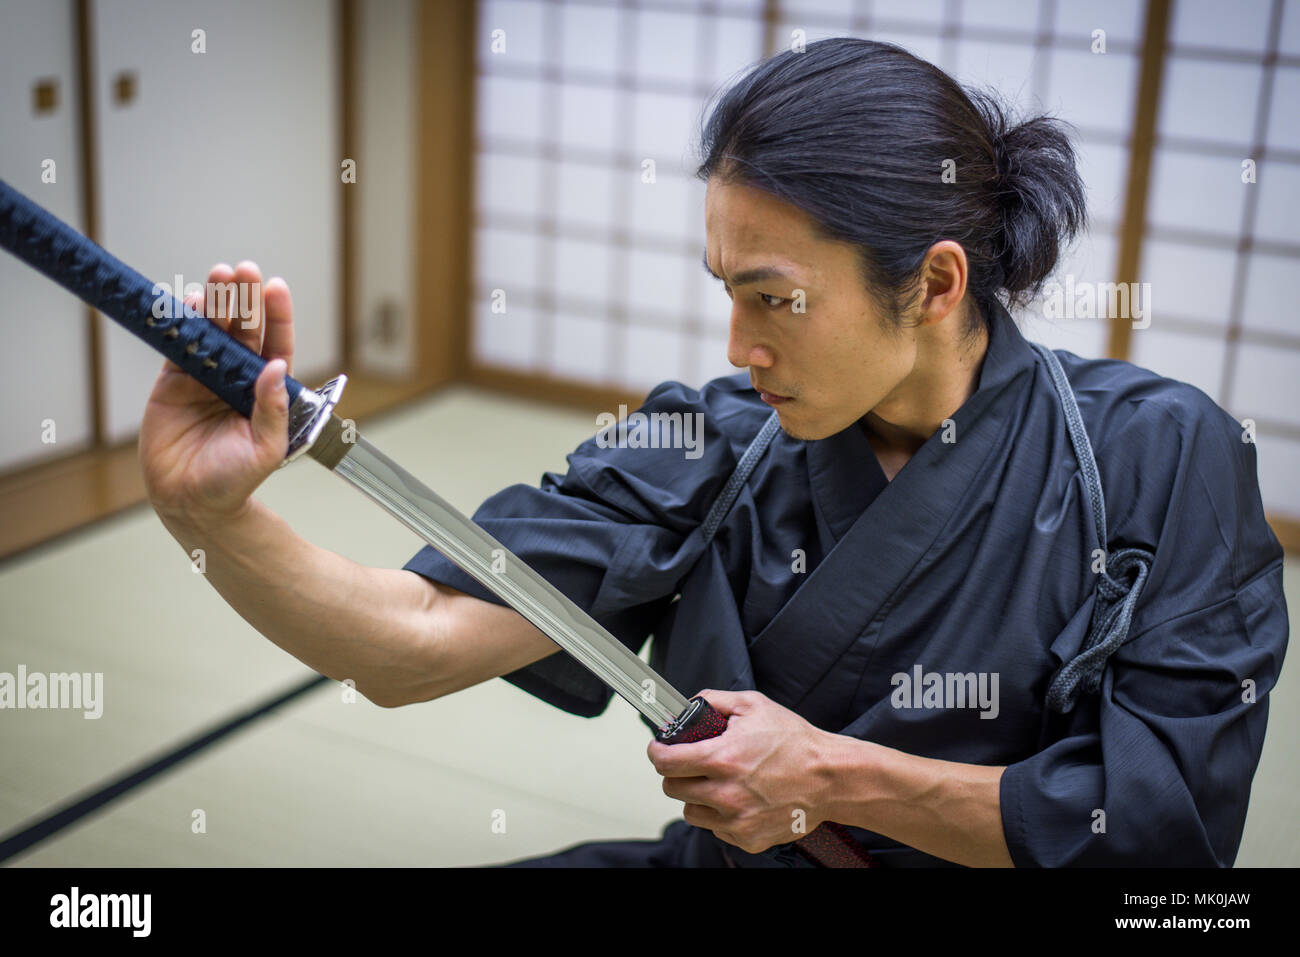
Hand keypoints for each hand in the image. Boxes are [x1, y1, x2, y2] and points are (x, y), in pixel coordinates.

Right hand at [138, 261, 294, 526]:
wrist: (189, 501)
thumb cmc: (234, 480)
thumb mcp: (264, 449)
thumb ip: (272, 410)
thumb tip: (277, 367)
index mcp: (268, 391)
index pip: (276, 345)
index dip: (276, 316)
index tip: (276, 288)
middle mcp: (239, 378)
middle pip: (244, 330)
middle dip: (245, 299)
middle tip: (244, 270)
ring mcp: (207, 377)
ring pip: (214, 331)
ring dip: (218, 303)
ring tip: (220, 274)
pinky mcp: (174, 381)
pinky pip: (182, 346)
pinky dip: (185, 323)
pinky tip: (192, 301)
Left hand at [647, 689, 836, 854]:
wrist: (830, 778)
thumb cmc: (796, 742)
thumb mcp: (753, 705)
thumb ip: (713, 701)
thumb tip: (686, 706)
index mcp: (722, 758)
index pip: (665, 762)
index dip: (657, 752)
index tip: (660, 749)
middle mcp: (725, 793)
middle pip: (672, 788)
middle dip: (678, 773)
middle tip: (693, 764)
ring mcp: (736, 820)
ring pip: (691, 812)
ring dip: (697, 797)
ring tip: (720, 783)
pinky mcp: (747, 839)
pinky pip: (716, 829)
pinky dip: (721, 816)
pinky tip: (740, 799)